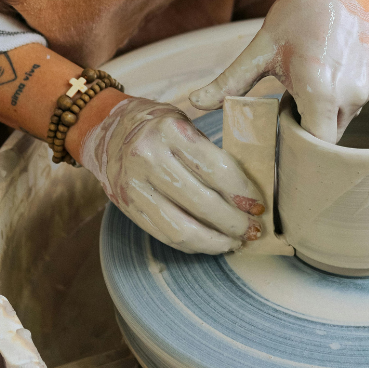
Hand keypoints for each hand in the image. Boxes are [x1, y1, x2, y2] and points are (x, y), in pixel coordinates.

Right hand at [80, 96, 262, 254]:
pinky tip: (212, 242)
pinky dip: (193, 244)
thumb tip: (249, 195)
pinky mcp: (126, 207)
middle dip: (234, 222)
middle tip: (254, 230)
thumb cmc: (161, 127)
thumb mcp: (188, 123)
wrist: (109, 132)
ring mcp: (133, 185)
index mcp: (170, 130)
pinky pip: (165, 234)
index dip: (243, 192)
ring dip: (215, 241)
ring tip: (236, 241)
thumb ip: (213, 153)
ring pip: (182, 227)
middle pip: (202, 202)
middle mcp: (147, 157)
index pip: (216, 169)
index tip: (259, 206)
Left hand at [190, 0, 368, 140]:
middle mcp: (350, 96)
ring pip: (343, 118)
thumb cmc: (300, 14)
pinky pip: (355, 101)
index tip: (281, 131)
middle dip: (309, 128)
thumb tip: (196, 103)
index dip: (299, 144)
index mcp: (320, 93)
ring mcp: (367, 88)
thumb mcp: (261, 49)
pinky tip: (326, 70)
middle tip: (288, 106)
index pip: (316, 144)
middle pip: (330, 136)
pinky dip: (340, 97)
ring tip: (308, 82)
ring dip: (325, 112)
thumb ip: (230, 82)